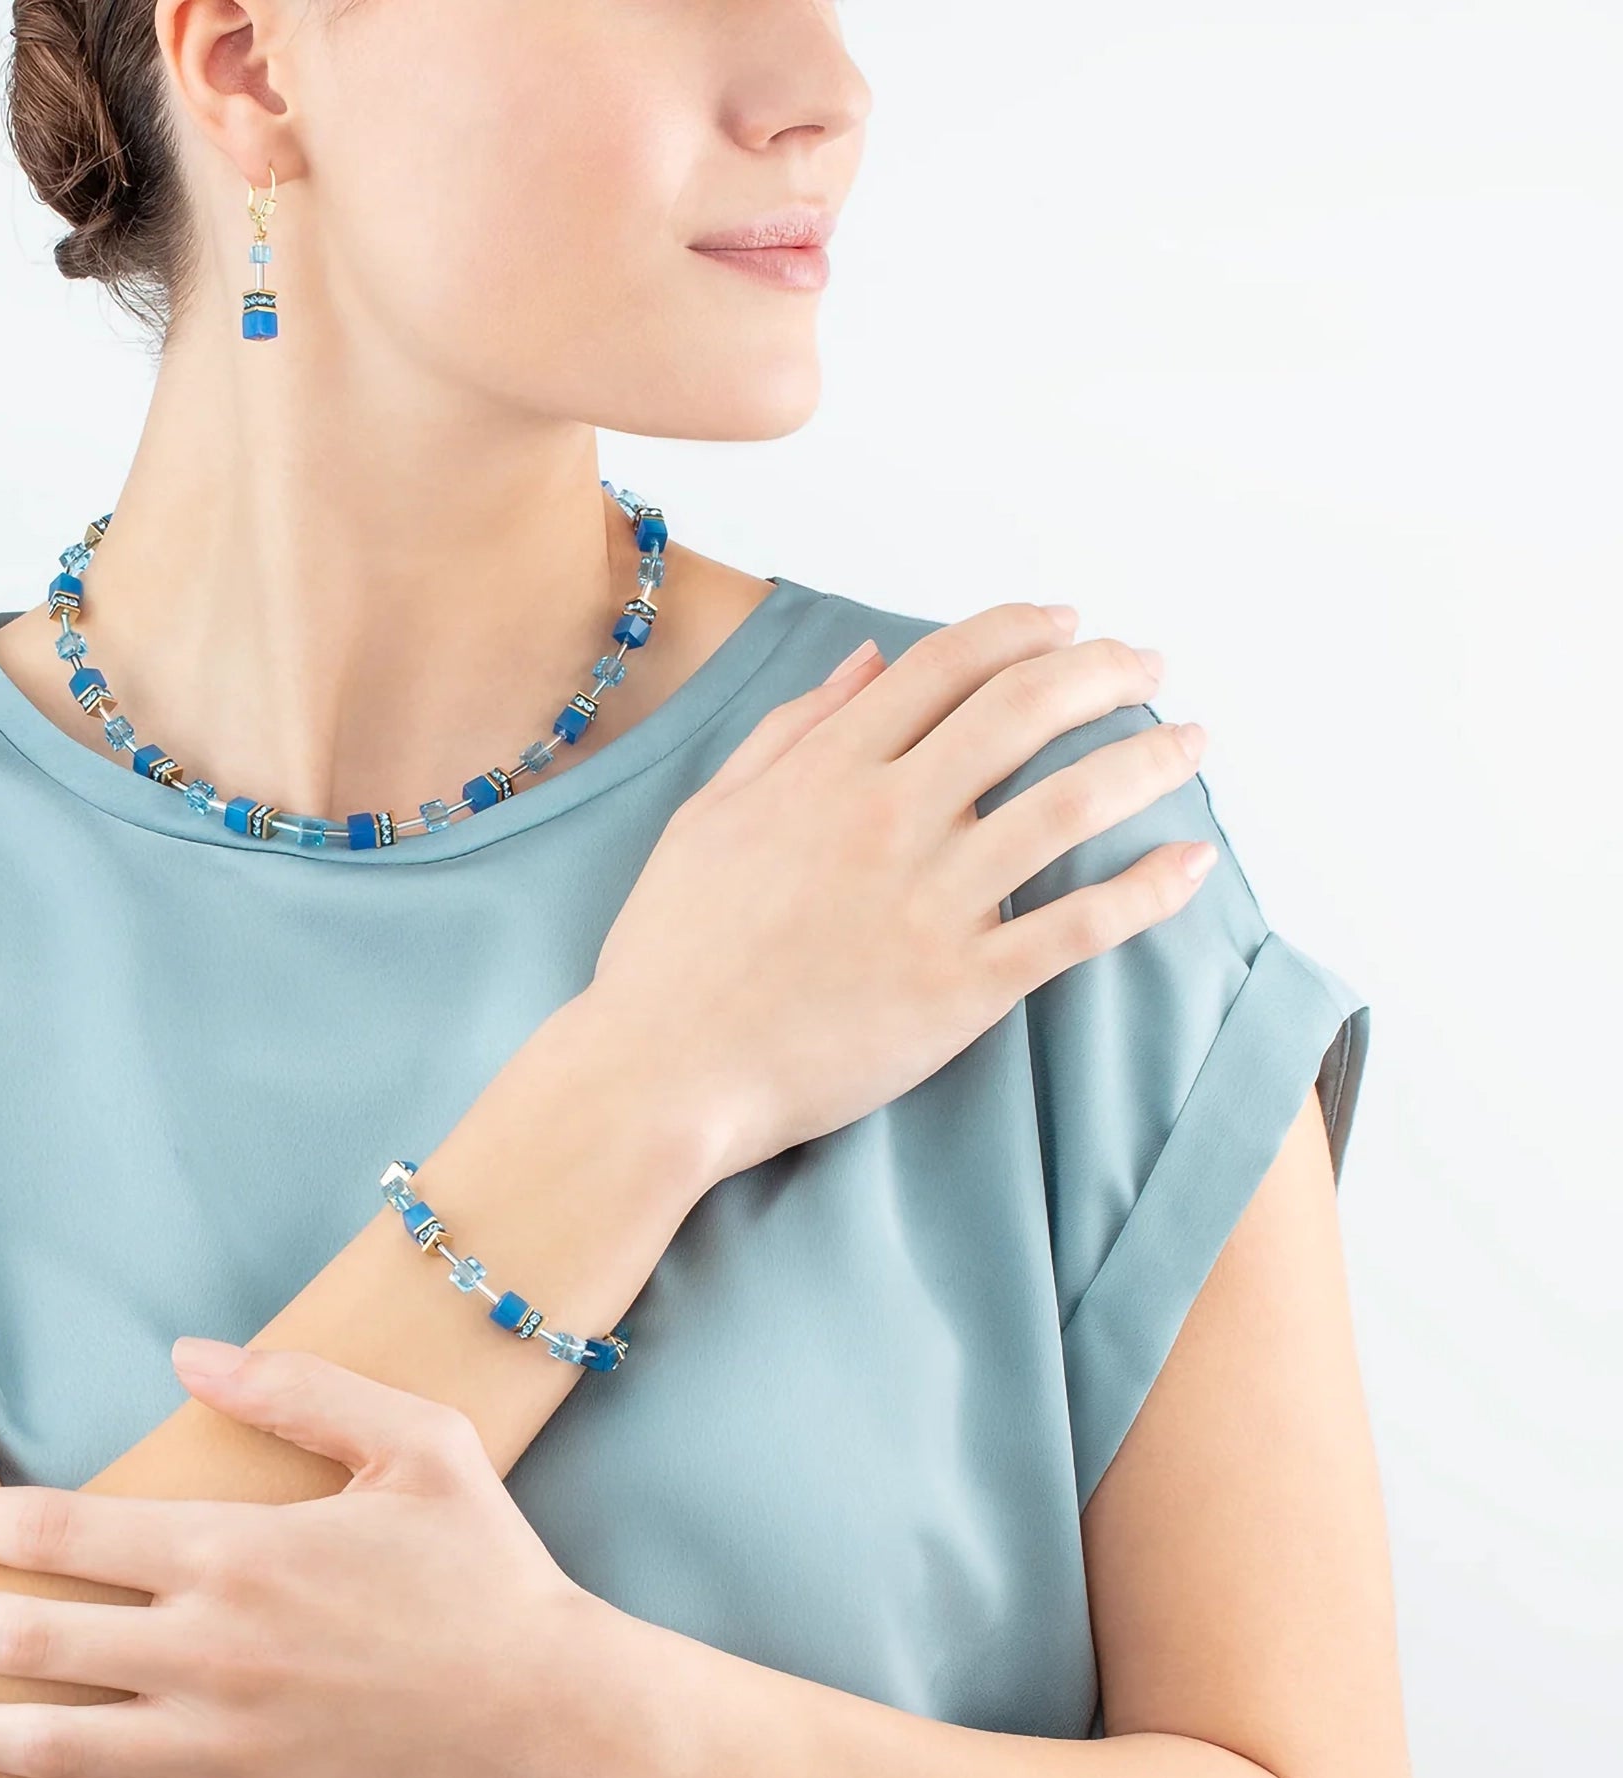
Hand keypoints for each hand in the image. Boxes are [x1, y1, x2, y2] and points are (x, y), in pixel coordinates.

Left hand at [0, 1340, 598, 1777]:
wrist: (557, 1715)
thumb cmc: (488, 1569)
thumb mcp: (416, 1442)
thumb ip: (298, 1391)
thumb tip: (187, 1354)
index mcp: (239, 1554)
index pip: (63, 1530)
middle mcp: (210, 1655)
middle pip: (28, 1638)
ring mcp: (223, 1753)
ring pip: (49, 1744)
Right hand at [584, 604, 1213, 1181]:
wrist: (663, 1075)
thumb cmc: (670, 955)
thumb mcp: (707, 817)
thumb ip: (789, 733)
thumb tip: (865, 663)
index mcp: (826, 772)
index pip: (946, 665)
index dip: (1021, 630)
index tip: (1068, 623)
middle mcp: (888, 819)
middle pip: (1025, 711)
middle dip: (1104, 672)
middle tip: (1148, 668)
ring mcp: (931, 903)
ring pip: (1070, 805)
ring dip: (1147, 762)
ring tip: (1191, 744)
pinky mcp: (963, 988)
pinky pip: (1079, 926)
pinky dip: (1147, 890)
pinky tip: (1192, 863)